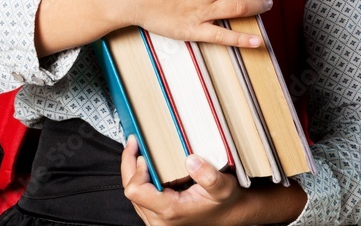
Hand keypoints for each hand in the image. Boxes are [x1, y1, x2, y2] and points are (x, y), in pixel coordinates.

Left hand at [120, 135, 247, 225]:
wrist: (230, 214)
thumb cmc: (226, 202)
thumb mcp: (223, 186)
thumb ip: (209, 175)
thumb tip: (191, 160)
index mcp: (170, 210)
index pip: (136, 190)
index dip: (137, 169)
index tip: (144, 154)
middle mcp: (160, 220)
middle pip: (130, 190)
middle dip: (130, 164)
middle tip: (134, 143)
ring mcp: (157, 220)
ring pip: (133, 194)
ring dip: (133, 171)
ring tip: (137, 150)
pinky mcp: (157, 217)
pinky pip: (139, 197)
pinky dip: (140, 179)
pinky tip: (145, 165)